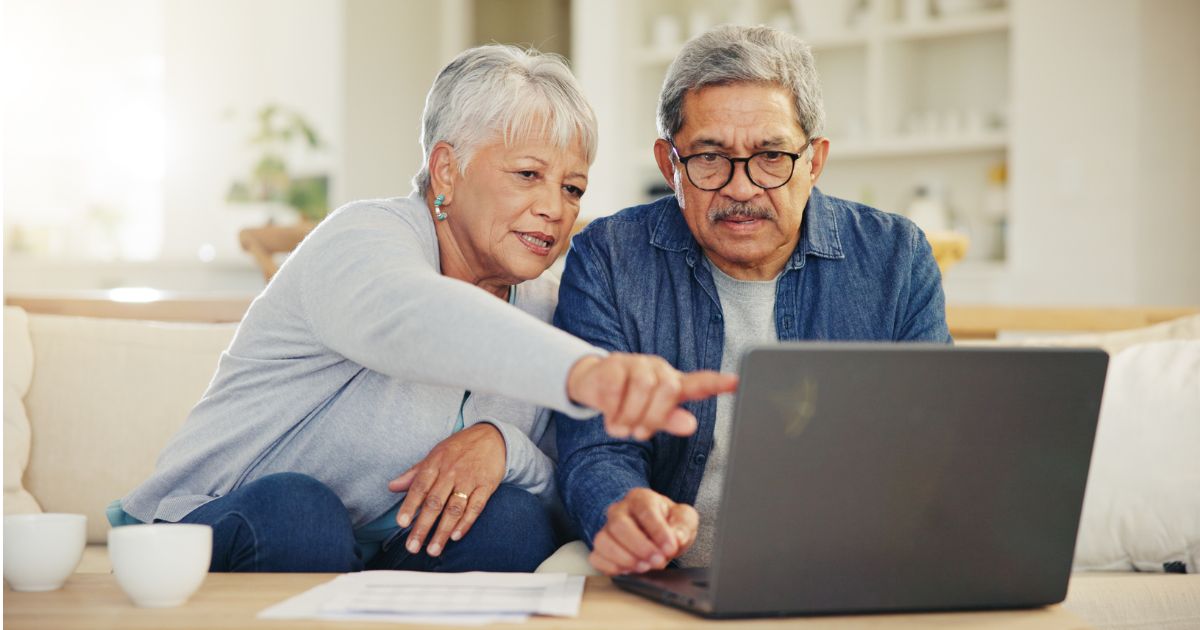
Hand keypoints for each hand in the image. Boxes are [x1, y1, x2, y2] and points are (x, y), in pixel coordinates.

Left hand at [387, 423, 505, 556]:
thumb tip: (392, 487)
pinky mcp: (486, 486)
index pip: (419, 487)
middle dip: (422, 527)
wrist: (491, 437)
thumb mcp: (434, 455)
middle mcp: (451, 472)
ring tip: (433, 550)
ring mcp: (469, 480)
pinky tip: (456, 536)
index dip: (409, 506)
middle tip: (412, 546)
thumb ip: (414, 474)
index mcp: (435, 464)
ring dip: (443, 531)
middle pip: (435, 502)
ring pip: (454, 509)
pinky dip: (466, 523)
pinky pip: (476, 507)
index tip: (401, 523)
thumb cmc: (458, 448)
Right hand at [567, 353, 737, 439]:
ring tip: (622, 427)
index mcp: (673, 383)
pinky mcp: (614, 363)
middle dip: (653, 417)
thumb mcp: (650, 416)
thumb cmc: (629, 402)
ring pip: (643, 387)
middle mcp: (658, 369)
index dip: (718, 383)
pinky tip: (610, 416)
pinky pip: (617, 388)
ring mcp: (636, 363)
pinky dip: (613, 410)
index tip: (736, 382)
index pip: (700, 382)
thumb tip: (691, 424)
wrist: (592, 384)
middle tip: (639, 432)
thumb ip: (670, 420)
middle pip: (669, 389)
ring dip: (631, 415)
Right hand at [589, 488, 697, 575]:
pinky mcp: (601, 549)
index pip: (645, 510)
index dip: (658, 531)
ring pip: (603, 541)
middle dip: (640, 547)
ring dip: (625, 558)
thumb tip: (676, 538)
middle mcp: (619, 510)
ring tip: (645, 567)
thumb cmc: (669, 523)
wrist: (658, 534)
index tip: (670, 548)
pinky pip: (596, 558)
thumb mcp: (685, 520)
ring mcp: (607, 529)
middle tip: (658, 561)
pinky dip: (611, 567)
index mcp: (641, 498)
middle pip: (619, 525)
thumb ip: (683, 525)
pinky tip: (629, 571)